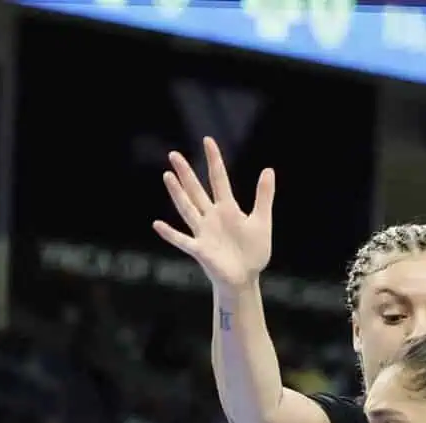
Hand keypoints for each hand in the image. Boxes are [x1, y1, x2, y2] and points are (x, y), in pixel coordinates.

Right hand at [152, 136, 275, 291]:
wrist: (245, 278)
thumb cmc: (253, 252)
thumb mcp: (262, 221)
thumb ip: (264, 196)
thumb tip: (268, 169)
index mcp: (227, 208)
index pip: (219, 179)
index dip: (214, 160)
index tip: (207, 140)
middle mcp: (212, 217)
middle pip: (196, 190)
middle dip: (186, 173)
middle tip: (174, 154)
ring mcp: (203, 233)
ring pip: (187, 209)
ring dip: (177, 194)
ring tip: (167, 176)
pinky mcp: (200, 250)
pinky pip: (182, 241)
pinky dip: (170, 234)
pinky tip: (157, 224)